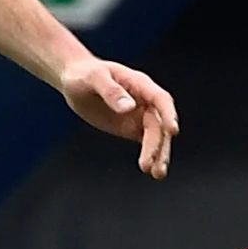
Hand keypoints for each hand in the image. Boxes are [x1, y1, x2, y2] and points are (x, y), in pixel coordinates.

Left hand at [60, 56, 178, 176]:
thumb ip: (111, 92)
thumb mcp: (93, 78)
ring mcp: (140, 116)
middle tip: (152, 165)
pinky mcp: (132, 129)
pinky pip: (147, 144)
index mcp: (140, 84)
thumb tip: (129, 108)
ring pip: (156, 137)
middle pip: (159, 124)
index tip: (172, 131)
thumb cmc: (83, 74)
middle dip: (159, 145)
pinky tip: (151, 171)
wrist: (75, 81)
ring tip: (157, 174)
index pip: (161, 99)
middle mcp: (145, 101)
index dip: (168, 114)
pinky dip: (150, 157)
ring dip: (158, 155)